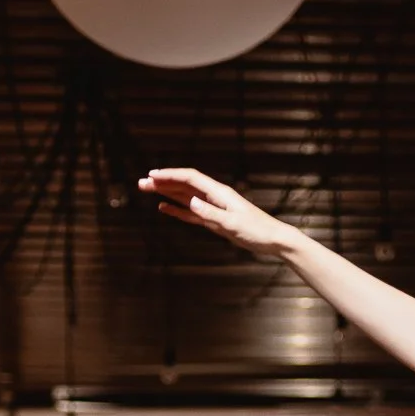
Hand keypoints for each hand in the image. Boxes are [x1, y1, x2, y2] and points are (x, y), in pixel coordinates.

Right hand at [138, 169, 304, 258]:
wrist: (272, 240)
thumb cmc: (257, 231)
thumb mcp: (233, 224)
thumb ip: (210, 213)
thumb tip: (190, 202)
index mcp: (219, 193)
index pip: (190, 178)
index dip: (170, 175)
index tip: (152, 175)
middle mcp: (214, 196)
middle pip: (184, 185)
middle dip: (162, 182)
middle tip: (141, 183)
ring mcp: (212, 207)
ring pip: (184, 197)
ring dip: (166, 193)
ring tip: (147, 191)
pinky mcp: (213, 220)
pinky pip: (190, 212)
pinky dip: (176, 209)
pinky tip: (164, 208)